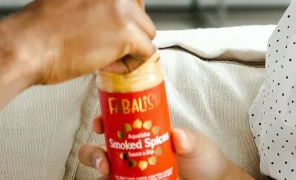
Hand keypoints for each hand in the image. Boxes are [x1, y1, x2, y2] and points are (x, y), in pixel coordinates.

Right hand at [0, 0, 157, 85]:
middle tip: (101, 45)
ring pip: (146, 32)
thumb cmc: (38, 31)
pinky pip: (146, 53)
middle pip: (141, 11)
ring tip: (99, 55)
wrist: (25, 46)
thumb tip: (113, 17)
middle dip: (127, 30)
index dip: (120, 16)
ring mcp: (122, 6)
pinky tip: (105, 64)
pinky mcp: (127, 31)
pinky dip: (130, 64)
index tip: (104, 29)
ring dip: (128, 48)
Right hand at [78, 119, 246, 179]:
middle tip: (105, 164)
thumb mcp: (198, 145)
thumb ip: (190, 140)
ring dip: (99, 171)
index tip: (99, 125)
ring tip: (108, 176)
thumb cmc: (202, 158)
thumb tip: (177, 135)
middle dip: (93, 155)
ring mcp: (130, 174)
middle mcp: (129, 154)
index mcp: (140, 134)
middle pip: (98, 151)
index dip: (101, 121)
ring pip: (102, 173)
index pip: (113, 123)